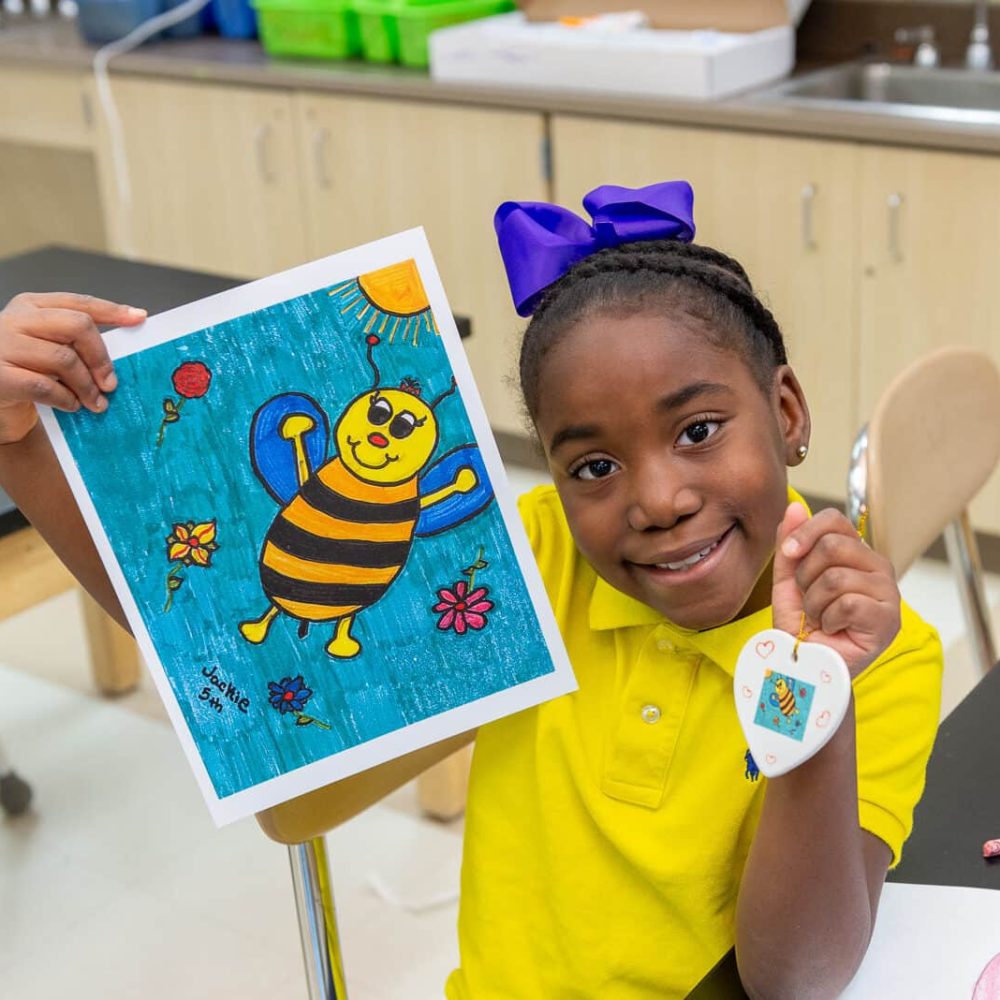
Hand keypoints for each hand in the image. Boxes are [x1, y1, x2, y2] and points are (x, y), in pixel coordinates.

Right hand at [0, 292, 145, 443]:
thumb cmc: (23, 373)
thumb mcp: (45, 348)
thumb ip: (73, 343)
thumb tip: (121, 352)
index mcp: (29, 306)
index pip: (78, 303)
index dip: (112, 310)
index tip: (138, 318)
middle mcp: (14, 320)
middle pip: (76, 326)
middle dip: (101, 357)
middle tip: (111, 384)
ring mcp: (3, 347)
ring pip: (64, 359)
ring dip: (87, 386)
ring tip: (96, 402)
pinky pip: (45, 386)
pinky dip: (66, 399)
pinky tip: (72, 406)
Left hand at [771, 502, 900, 676]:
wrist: (806, 664)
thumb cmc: (802, 625)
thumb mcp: (788, 580)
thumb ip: (791, 545)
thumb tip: (795, 507)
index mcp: (855, 553)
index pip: (835, 521)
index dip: (806, 533)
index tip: (789, 553)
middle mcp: (876, 567)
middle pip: (832, 546)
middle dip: (806, 576)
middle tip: (809, 599)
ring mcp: (887, 592)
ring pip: (836, 577)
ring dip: (815, 602)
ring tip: (820, 617)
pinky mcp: (888, 618)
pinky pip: (847, 602)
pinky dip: (828, 619)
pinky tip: (833, 629)